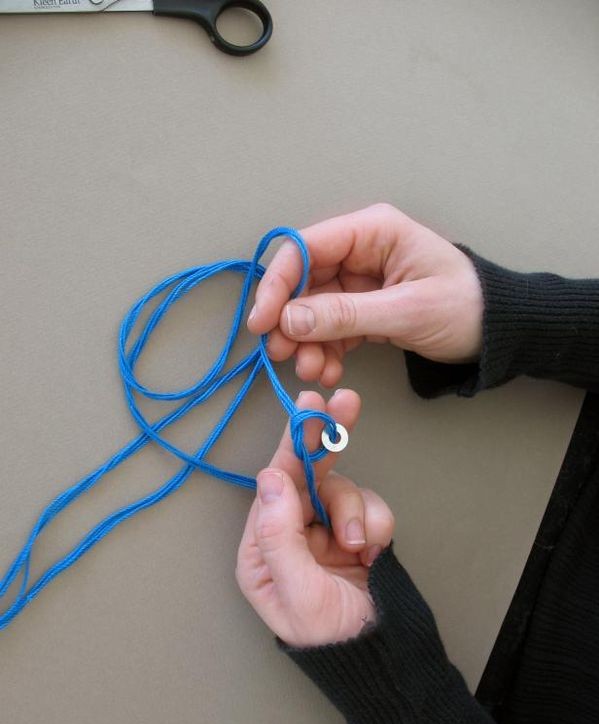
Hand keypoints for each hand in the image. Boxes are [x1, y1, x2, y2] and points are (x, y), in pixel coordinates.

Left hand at [235, 389, 393, 647]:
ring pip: (343, 489)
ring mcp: (326, 532)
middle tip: (345, 402)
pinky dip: (376, 523)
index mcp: (262, 549)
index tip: (310, 409)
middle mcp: (292, 535)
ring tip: (361, 547)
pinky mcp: (357, 534)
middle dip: (326, 440)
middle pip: (307, 475)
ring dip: (357, 512)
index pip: (275, 485)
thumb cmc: (332, 637)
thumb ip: (281, 535)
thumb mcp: (299, 592)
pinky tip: (374, 551)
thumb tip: (269, 477)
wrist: (386, 660)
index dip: (293, 445)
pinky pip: (369, 507)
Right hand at [248, 203, 482, 386]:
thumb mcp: (404, 311)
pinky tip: (328, 372)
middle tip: (282, 354)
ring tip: (311, 371)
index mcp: (371, 232)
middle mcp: (360, 252)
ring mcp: (360, 282)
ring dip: (306, 342)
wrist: (497, 333)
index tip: (262, 322)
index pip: (306, 248)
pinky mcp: (364, 309)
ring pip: (313, 309)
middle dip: (290, 320)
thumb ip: (344, 316)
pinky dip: (325, 351)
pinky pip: (332, 328)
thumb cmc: (463, 307)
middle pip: (303, 281)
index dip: (278, 284)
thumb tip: (287, 320)